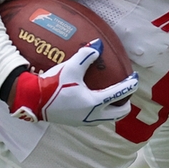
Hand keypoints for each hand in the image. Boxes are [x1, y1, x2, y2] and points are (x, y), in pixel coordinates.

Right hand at [6, 41, 137, 125]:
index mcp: (94, 103)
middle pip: (119, 113)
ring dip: (114, 108)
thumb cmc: (53, 84)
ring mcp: (85, 121)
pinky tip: (97, 101)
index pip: (119, 94)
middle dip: (126, 102)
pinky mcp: (77, 122)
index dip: (130, 85)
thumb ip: (86, 55)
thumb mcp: (71, 67)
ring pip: (109, 118)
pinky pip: (97, 118)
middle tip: (126, 90)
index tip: (135, 77)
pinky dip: (103, 111)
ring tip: (114, 97)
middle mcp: (93, 115)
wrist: (34, 100)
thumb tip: (99, 45)